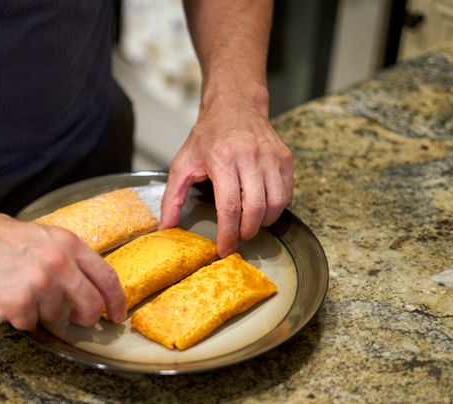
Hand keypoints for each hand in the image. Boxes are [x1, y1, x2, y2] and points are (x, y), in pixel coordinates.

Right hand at [0, 210, 126, 330]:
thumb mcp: (41, 235)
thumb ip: (65, 256)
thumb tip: (84, 282)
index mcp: (68, 244)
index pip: (106, 277)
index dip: (117, 300)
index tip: (118, 314)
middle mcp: (59, 264)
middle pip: (90, 305)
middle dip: (87, 318)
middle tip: (80, 321)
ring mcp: (39, 285)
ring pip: (54, 317)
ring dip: (40, 312)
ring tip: (19, 290)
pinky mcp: (18, 304)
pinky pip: (29, 323)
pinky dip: (18, 317)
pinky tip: (5, 298)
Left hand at [160, 89, 292, 256]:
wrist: (235, 106)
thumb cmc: (208, 136)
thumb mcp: (182, 164)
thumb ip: (172, 197)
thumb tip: (166, 226)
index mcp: (222, 159)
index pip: (230, 207)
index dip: (229, 234)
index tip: (225, 248)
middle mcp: (250, 156)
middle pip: (255, 209)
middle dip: (246, 232)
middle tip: (237, 237)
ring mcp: (271, 157)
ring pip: (275, 204)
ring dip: (262, 222)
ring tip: (249, 223)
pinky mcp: (285, 158)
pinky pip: (286, 194)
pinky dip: (276, 208)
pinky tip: (262, 208)